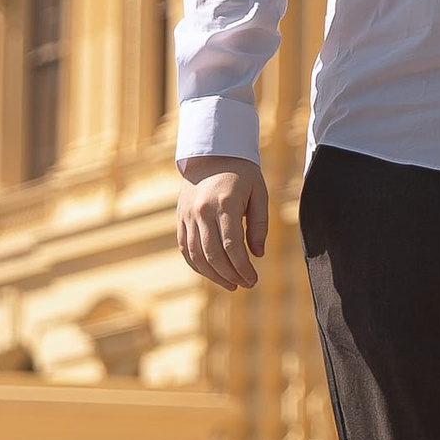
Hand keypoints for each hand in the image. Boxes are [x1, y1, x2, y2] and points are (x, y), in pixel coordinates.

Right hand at [179, 156, 268, 290]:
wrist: (211, 154)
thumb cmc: (241, 174)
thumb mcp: (259, 193)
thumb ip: (259, 224)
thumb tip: (258, 255)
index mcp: (225, 203)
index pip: (232, 246)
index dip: (242, 268)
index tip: (253, 279)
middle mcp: (202, 211)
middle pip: (213, 254)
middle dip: (230, 275)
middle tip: (246, 284)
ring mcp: (188, 215)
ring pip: (196, 255)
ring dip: (213, 275)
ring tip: (231, 284)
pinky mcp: (180, 218)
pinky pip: (185, 248)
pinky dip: (197, 265)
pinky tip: (212, 273)